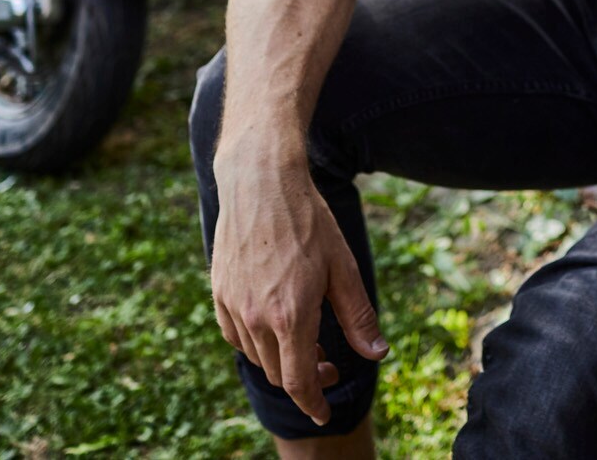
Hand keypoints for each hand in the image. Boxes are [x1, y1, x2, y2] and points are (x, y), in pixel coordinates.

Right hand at [210, 145, 387, 426]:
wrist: (260, 182)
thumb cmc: (309, 221)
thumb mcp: (344, 268)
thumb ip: (358, 316)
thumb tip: (377, 354)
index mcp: (290, 315)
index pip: (298, 381)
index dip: (313, 403)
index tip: (324, 414)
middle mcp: (256, 317)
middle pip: (278, 372)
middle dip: (304, 379)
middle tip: (328, 366)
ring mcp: (232, 305)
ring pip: (256, 355)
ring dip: (281, 360)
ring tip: (306, 342)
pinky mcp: (219, 292)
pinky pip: (235, 335)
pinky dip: (256, 342)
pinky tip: (274, 327)